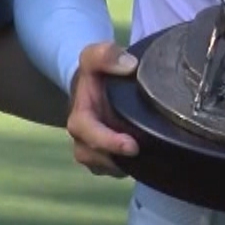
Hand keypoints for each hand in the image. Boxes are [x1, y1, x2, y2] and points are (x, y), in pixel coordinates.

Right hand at [67, 42, 138, 176]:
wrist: (95, 85)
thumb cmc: (96, 73)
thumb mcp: (96, 55)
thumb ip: (106, 54)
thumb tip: (129, 65)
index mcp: (79, 116)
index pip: (87, 132)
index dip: (107, 141)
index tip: (132, 146)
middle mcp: (83, 138)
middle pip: (93, 157)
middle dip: (115, 159)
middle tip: (141, 153)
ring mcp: (93, 150)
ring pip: (104, 168)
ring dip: (122, 165)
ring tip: (145, 158)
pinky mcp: (106, 158)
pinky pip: (115, 170)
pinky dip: (129, 167)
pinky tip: (145, 158)